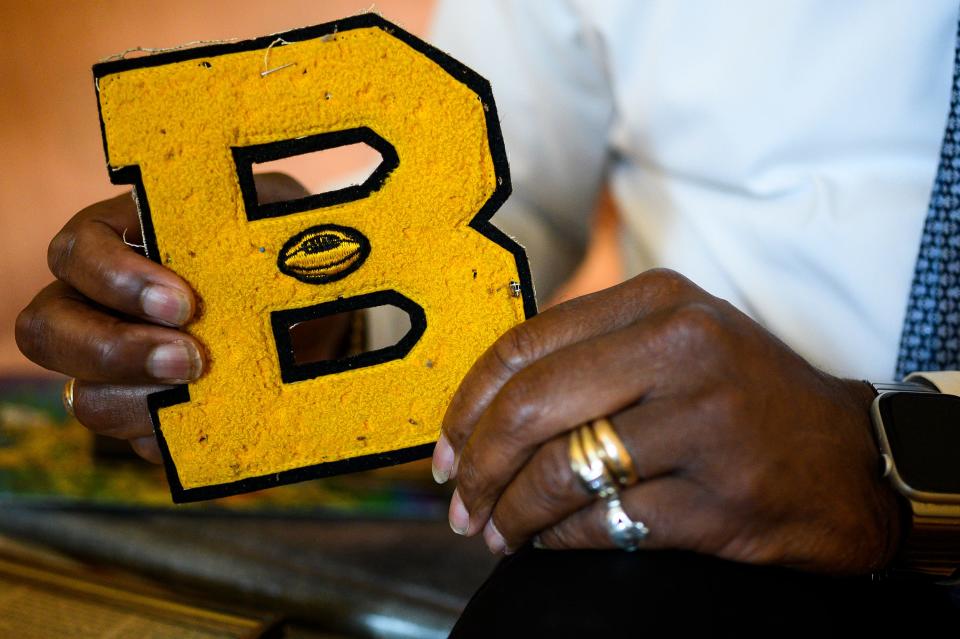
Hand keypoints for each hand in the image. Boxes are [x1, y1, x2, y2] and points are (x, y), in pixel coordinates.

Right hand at [16, 173, 348, 461]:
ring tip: (208, 388)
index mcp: (116, 245)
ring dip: (144, 401)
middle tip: (191, 359)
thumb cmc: (277, 253)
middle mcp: (95, 308)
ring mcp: (113, 372)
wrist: (310, 321)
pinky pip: (138, 443)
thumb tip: (280, 239)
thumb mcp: (273, 217)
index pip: (76, 254)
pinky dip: (176, 435)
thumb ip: (256, 214)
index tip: (184, 302)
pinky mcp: (145, 420)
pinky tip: (221, 417)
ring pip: (87, 399)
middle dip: (115, 349)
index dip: (116, 278)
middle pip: (46, 331)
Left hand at [434, 269, 901, 574]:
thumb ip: (590, 353)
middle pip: (530, 407)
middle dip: (477, 464)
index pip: (524, 346)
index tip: (445, 447)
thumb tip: (482, 406)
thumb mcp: (676, 341)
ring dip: (510, 512)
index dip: (467, 404)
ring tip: (495, 532)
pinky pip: (602, 523)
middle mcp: (682, 349)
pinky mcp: (719, 498)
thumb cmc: (745, 399)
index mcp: (659, 302)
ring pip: (559, 471)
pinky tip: (547, 543)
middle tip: (459, 501)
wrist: (852, 461)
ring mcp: (705, 423)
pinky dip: (558, 540)